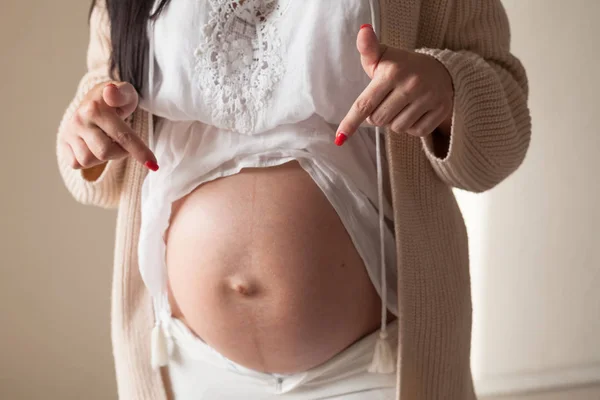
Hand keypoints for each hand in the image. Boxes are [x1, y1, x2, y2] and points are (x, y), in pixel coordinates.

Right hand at [59, 81, 157, 170]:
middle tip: (123, 142)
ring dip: (103, 156)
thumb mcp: (126, 93)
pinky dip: (89, 160)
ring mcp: (68, 132)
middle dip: (120, 152)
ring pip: (89, 160)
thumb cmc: (116, 100)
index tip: (153, 164)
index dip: (139, 151)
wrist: (94, 100)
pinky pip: (76, 164)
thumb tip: (111, 92)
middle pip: (105, 152)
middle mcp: (79, 120)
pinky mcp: (62, 143)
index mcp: (95, 108)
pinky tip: (94, 146)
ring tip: (107, 141)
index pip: (122, 136)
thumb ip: (123, 93)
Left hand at [335, 24, 453, 145]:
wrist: (441, 69)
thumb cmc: (402, 66)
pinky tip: (416, 111)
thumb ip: (368, 48)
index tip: (340, 138)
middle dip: (378, 115)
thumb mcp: (383, 56)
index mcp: (392, 72)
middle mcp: (411, 85)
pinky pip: (415, 132)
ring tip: (402, 105)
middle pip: (379, 120)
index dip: (351, 122)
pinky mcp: (441, 110)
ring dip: (395, 122)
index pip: (365, 104)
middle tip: (387, 101)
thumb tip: (363, 31)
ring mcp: (428, 98)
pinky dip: (412, 127)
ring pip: (397, 128)